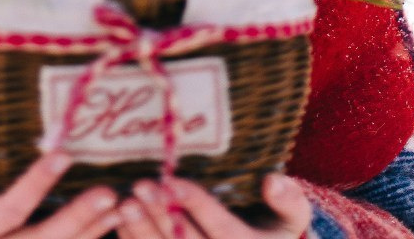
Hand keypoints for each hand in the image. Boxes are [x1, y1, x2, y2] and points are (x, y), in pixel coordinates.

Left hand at [115, 173, 310, 237]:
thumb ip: (289, 200)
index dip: (196, 204)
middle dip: (162, 216)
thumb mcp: (292, 219)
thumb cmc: (274, 235)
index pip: (223, 229)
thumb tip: (272, 181)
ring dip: (143, 234)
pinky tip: (121, 227)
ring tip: (125, 205)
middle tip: (138, 188)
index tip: (171, 180)